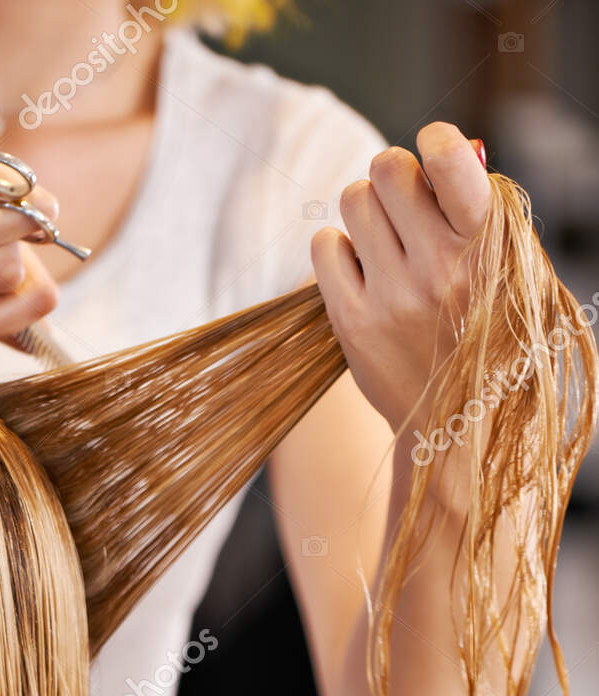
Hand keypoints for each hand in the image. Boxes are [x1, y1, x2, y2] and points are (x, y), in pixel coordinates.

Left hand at [311, 123, 491, 435]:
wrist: (456, 419)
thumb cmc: (484, 325)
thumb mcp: (507, 266)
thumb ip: (480, 207)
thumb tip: (448, 148)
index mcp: (486, 245)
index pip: (448, 157)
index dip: (432, 141)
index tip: (431, 154)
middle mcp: (439, 267)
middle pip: (388, 168)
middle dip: (393, 176)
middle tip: (403, 206)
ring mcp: (392, 296)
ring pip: (353, 200)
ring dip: (365, 212)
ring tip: (386, 245)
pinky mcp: (353, 321)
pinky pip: (324, 244)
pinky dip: (337, 248)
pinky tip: (360, 270)